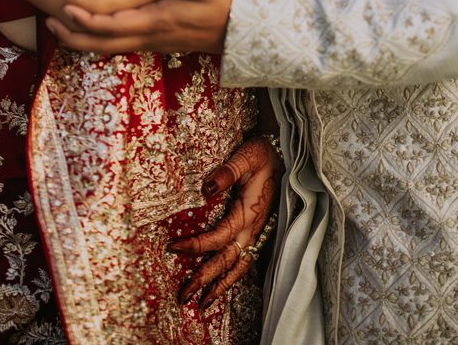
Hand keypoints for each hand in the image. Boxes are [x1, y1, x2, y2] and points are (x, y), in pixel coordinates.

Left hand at [46, 0, 231, 54]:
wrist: (243, 32)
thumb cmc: (224, 4)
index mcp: (156, 21)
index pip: (111, 26)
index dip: (85, 20)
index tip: (64, 9)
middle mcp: (151, 37)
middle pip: (103, 44)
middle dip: (74, 35)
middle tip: (49, 24)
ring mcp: (154, 43)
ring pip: (111, 48)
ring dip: (85, 39)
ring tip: (64, 27)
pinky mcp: (159, 42)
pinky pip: (123, 46)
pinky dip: (103, 40)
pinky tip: (97, 28)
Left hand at [171, 136, 281, 309]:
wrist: (284, 154)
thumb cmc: (262, 153)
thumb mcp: (246, 156)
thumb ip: (227, 172)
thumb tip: (205, 189)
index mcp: (249, 213)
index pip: (220, 237)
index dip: (197, 245)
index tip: (173, 247)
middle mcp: (254, 228)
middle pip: (227, 261)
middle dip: (205, 279)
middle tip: (183, 296)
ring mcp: (258, 233)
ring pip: (239, 267)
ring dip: (220, 286)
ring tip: (202, 304)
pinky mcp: (258, 232)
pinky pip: (245, 260)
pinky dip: (232, 276)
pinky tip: (221, 284)